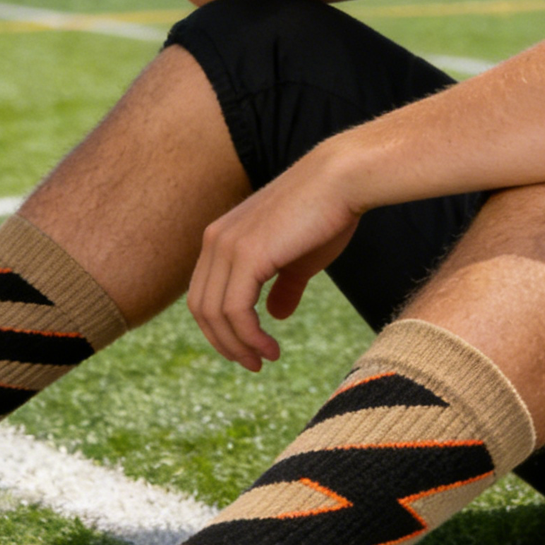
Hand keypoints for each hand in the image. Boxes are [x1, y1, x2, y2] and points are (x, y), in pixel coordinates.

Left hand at [187, 142, 362, 371]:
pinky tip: (270, 348)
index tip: (248, 349)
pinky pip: (236, 310)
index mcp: (221, 238)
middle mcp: (215, 240)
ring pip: (215, 314)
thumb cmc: (327, 214)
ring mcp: (227, 246)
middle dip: (224, 343)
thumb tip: (277, 315)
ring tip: (265, 360)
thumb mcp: (299, 258)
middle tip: (253, 364)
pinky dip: (249, 336)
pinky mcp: (247, 254)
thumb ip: (284, 286)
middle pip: (201, 309)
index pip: (203, 294)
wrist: (344, 179)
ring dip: (238, 346)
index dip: (220, 328)